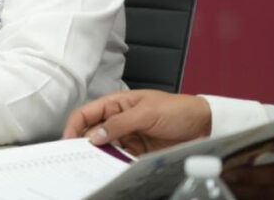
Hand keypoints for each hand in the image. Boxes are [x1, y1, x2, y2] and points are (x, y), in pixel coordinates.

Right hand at [62, 89, 211, 154]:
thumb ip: (119, 124)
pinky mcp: (138, 153)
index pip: (87, 113)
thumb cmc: (178, 109)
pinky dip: (116, 165)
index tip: (68, 141)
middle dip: (84, 144)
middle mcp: (119, 120)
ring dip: (101, 156)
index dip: (74, 126)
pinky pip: (121, 160)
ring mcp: (128, 137)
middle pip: (92, 133)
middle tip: (79, 157)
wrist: (205, 126)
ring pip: (106, 149)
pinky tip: (115, 168)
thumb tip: (95, 136)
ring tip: (97, 165)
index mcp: (116, 104)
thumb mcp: (146, 113)